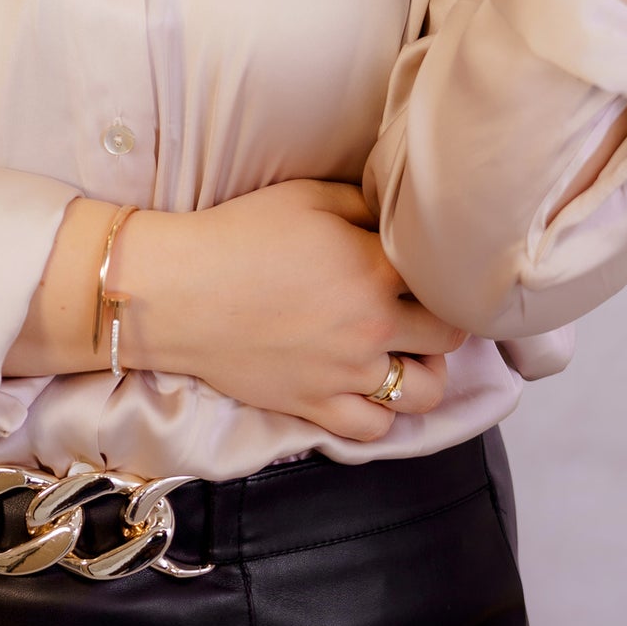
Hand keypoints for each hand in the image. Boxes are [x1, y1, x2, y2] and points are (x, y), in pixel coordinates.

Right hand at [121, 180, 466, 443]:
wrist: (179, 290)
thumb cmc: (238, 235)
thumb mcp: (308, 197)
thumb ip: (366, 204)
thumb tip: (401, 214)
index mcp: (374, 268)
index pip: (445, 277)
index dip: (442, 270)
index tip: (429, 267)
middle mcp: (371, 324)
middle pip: (448, 335)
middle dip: (443, 319)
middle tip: (421, 308)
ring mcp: (346, 372)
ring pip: (424, 391)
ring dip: (425, 371)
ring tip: (406, 354)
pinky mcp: (316, 405)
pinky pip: (375, 428)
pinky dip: (381, 413)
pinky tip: (370, 389)